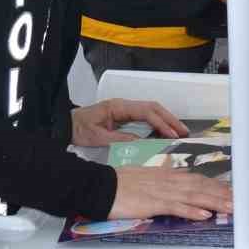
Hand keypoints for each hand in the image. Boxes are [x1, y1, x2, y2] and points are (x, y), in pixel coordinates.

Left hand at [72, 98, 187, 146]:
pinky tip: (164, 133)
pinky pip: (145, 117)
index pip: (146, 112)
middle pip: (153, 107)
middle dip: (170, 119)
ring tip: (179, 132)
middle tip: (184, 131)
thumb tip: (143, 144)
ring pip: (151, 111)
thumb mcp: (98, 137)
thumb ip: (121, 140)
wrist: (65, 126)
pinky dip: (157, 123)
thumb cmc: (79, 129)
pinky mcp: (123, 116)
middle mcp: (124, 105)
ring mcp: (124, 109)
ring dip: (166, 120)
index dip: (161, 123)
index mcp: (118, 106)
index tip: (172, 135)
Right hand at [107, 166, 232, 221]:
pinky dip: (193, 211)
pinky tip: (205, 215)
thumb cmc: (120, 183)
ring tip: (233, 208)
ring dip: (216, 202)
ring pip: (195, 196)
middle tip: (243, 200)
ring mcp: (163, 191)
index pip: (198, 179)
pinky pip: (177, 207)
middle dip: (223, 194)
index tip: (232, 191)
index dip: (216, 185)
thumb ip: (163, 183)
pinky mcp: (154, 203)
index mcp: (168, 175)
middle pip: (202, 186)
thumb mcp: (146, 179)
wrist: (101, 185)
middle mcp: (169, 180)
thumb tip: (177, 187)